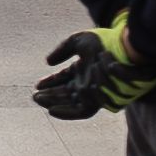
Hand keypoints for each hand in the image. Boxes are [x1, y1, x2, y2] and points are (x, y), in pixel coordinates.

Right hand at [32, 23, 149, 118]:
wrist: (121, 49)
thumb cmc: (103, 42)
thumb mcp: (78, 42)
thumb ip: (62, 50)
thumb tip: (47, 62)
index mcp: (83, 68)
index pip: (64, 78)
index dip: (50, 82)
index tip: (38, 84)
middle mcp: (87, 81)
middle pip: (65, 92)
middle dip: (49, 95)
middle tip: (34, 97)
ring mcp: (93, 91)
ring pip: (70, 102)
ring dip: (54, 103)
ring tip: (39, 100)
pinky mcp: (98, 100)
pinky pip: (81, 111)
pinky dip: (66, 113)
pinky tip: (52, 110)